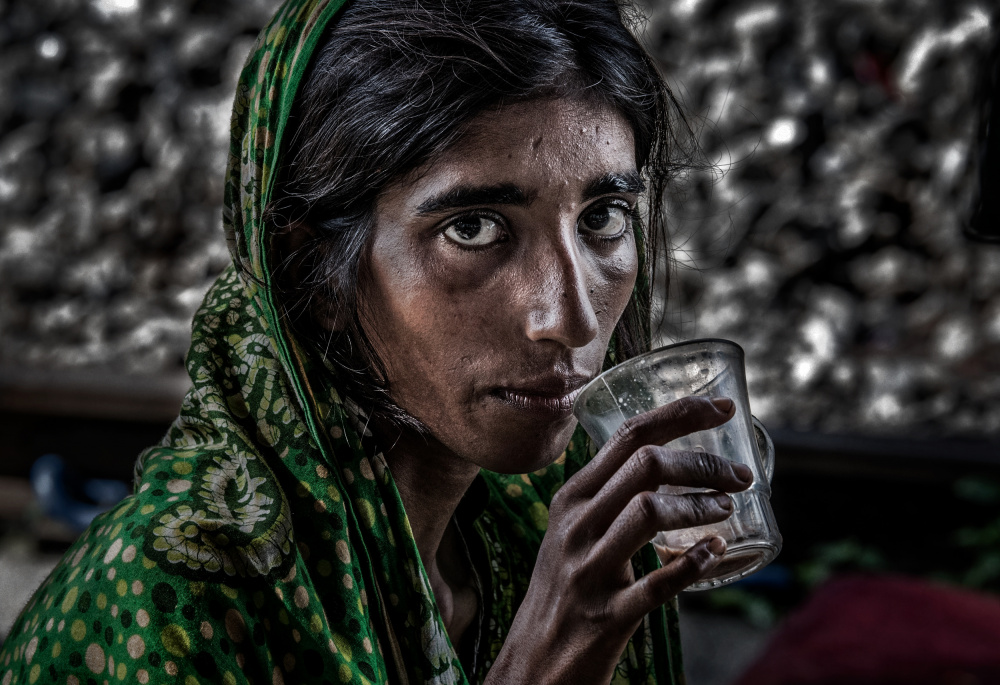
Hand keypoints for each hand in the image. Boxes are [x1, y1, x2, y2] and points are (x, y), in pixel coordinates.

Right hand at [485, 396, 752, 684]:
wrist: (535, 659)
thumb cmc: (564, 588)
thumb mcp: (572, 530)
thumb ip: (606, 497)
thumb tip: (664, 462)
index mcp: (572, 497)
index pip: (627, 435)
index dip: (680, 414)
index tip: (722, 408)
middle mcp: (576, 524)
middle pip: (645, 464)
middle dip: (701, 462)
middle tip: (738, 475)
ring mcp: (589, 569)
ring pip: (650, 511)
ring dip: (699, 507)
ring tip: (726, 509)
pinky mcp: (606, 614)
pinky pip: (657, 583)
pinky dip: (693, 564)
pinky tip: (714, 553)